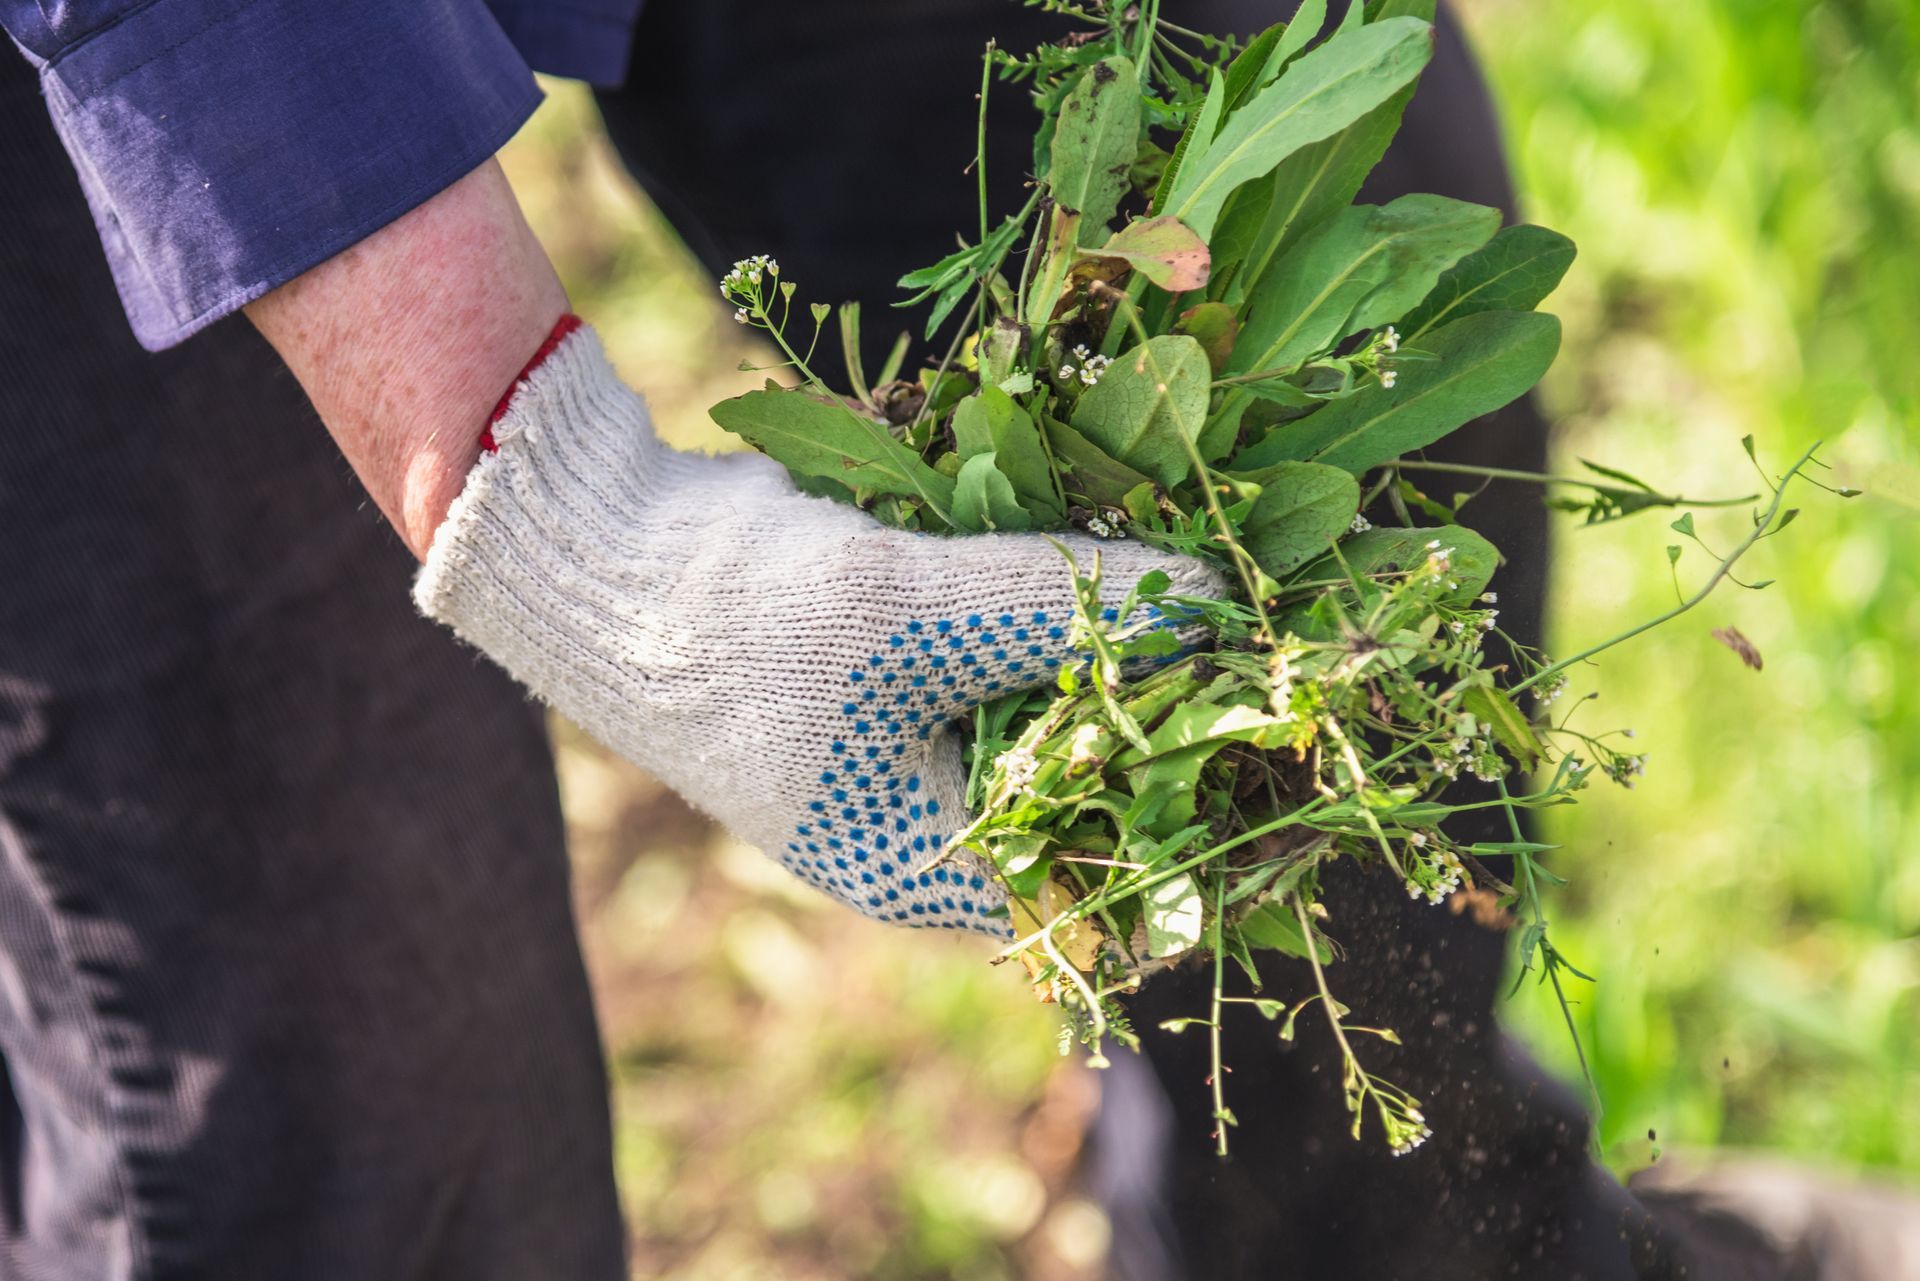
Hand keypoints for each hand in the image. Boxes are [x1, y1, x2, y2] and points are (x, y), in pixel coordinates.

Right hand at [415, 322, 1224, 933]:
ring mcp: (928, 743)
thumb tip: (1219, 601)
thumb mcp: (913, 617)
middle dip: (1190, 722)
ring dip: (1137, 653)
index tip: (1299, 746)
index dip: (1218, 834)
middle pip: (1109, 796)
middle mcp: (944, 825)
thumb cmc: (740, 625)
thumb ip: (1068, 608)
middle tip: (1282, 640)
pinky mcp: (919, 669)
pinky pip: (1024, 654)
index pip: (1118, 889)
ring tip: (1228, 585)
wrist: (606, 559)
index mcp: (937, 870)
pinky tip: (1134, 550)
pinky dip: (1073, 609)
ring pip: (1072, 713)